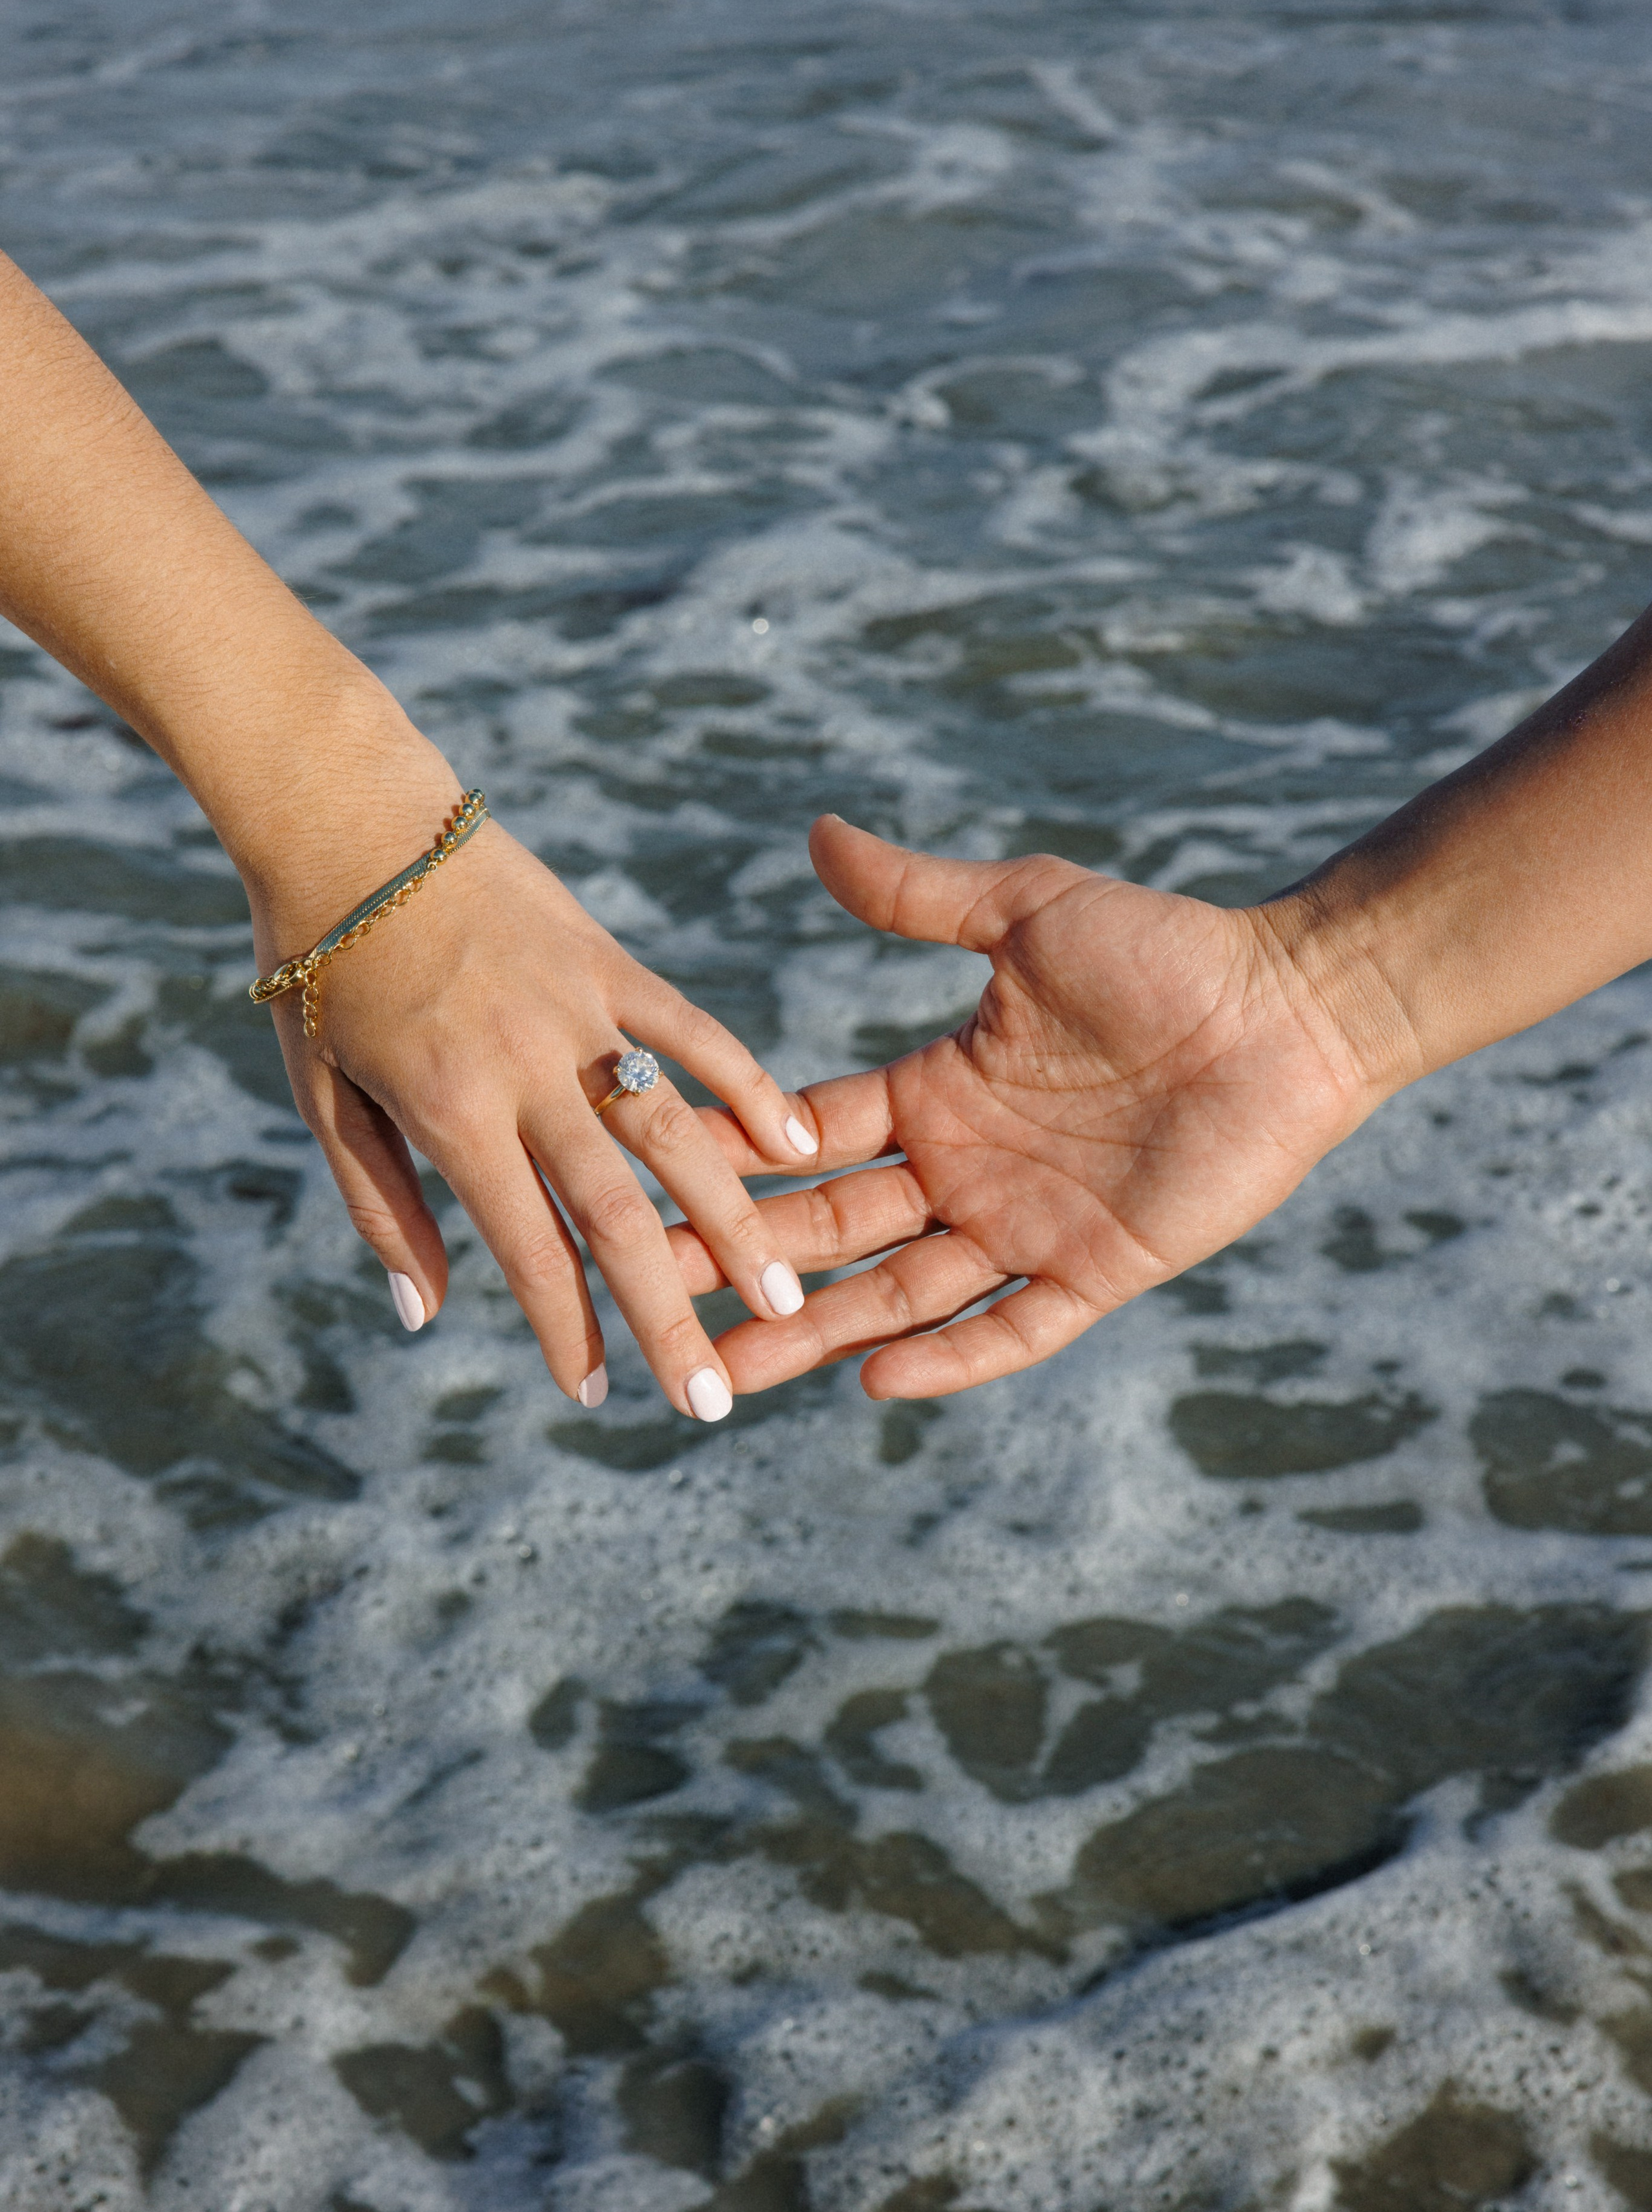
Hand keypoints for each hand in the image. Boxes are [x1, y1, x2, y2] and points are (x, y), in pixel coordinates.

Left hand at [256, 793, 818, 1419]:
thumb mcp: (320, 1093)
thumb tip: (424, 1314)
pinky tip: (798, 1142)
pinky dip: (750, 1083)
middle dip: (669, 1313)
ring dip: (737, 1221)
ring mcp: (581, 1011)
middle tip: (713, 1400)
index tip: (597, 1397)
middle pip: (617, 1211)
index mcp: (448, 1108)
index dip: (566, 1328)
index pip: (526, 1244)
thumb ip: (379, 1203)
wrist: (345, 813)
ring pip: (677, 1129)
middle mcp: (527, 1067)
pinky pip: (696, 1028)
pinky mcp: (610, 959)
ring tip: (784, 1298)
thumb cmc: (320, 963)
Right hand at [670, 816, 1394, 1398]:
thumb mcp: (1027, 912)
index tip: (643, 1182)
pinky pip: (1011, 1326)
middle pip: (827, 1231)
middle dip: (739, 1267)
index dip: (730, 1163)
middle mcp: (965, 1169)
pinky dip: (949, 1356)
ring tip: (728, 1373)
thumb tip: (816, 835)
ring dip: (813, 1332)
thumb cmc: (1166, 950)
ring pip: (897, 1294)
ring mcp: (1026, 1226)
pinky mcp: (1097, 1269)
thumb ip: (918, 895)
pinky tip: (875, 1377)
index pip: (807, 1138)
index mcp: (934, 1091)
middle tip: (647, 1301)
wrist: (1290, 1007)